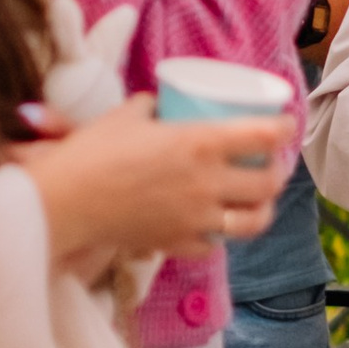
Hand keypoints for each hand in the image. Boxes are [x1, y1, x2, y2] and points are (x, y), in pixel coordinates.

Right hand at [11, 93, 291, 271]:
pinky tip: (216, 225)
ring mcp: (196, 218)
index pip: (264, 135)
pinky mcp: (178, 243)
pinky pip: (214, 243)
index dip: (284, 127)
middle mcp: (208, 183)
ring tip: (258, 201)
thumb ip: (150, 107)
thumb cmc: (90, 152)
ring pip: (253, 221)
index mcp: (201, 143)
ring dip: (262, 209)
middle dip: (278, 171)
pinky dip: (219, 234)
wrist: (63, 202)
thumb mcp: (125, 115)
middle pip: (268, 182)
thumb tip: (160, 104)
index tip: (285, 123)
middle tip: (271, 162)